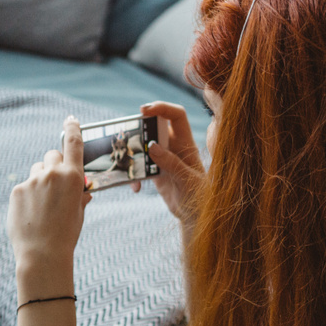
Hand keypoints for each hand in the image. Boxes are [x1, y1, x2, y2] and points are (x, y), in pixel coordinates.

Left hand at [7, 116, 91, 300]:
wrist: (42, 254)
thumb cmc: (66, 234)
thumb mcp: (79, 213)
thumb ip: (80, 195)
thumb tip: (83, 190)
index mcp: (73, 177)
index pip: (73, 143)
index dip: (72, 128)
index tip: (70, 119)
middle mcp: (52, 174)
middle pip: (51, 156)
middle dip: (54, 165)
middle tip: (55, 184)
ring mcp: (32, 181)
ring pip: (37, 170)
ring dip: (41, 180)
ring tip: (42, 205)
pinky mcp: (17, 190)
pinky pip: (25, 186)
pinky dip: (28, 195)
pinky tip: (31, 214)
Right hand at [131, 102, 204, 220]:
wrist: (195, 217)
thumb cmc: (199, 198)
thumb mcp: (187, 180)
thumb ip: (171, 163)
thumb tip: (152, 146)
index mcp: (186, 144)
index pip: (177, 116)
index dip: (162, 107)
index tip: (144, 110)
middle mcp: (175, 147)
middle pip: (156, 127)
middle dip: (141, 129)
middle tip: (127, 135)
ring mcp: (164, 159)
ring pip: (145, 145)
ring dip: (134, 153)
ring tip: (126, 162)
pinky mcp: (156, 172)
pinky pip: (141, 166)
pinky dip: (135, 174)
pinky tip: (136, 187)